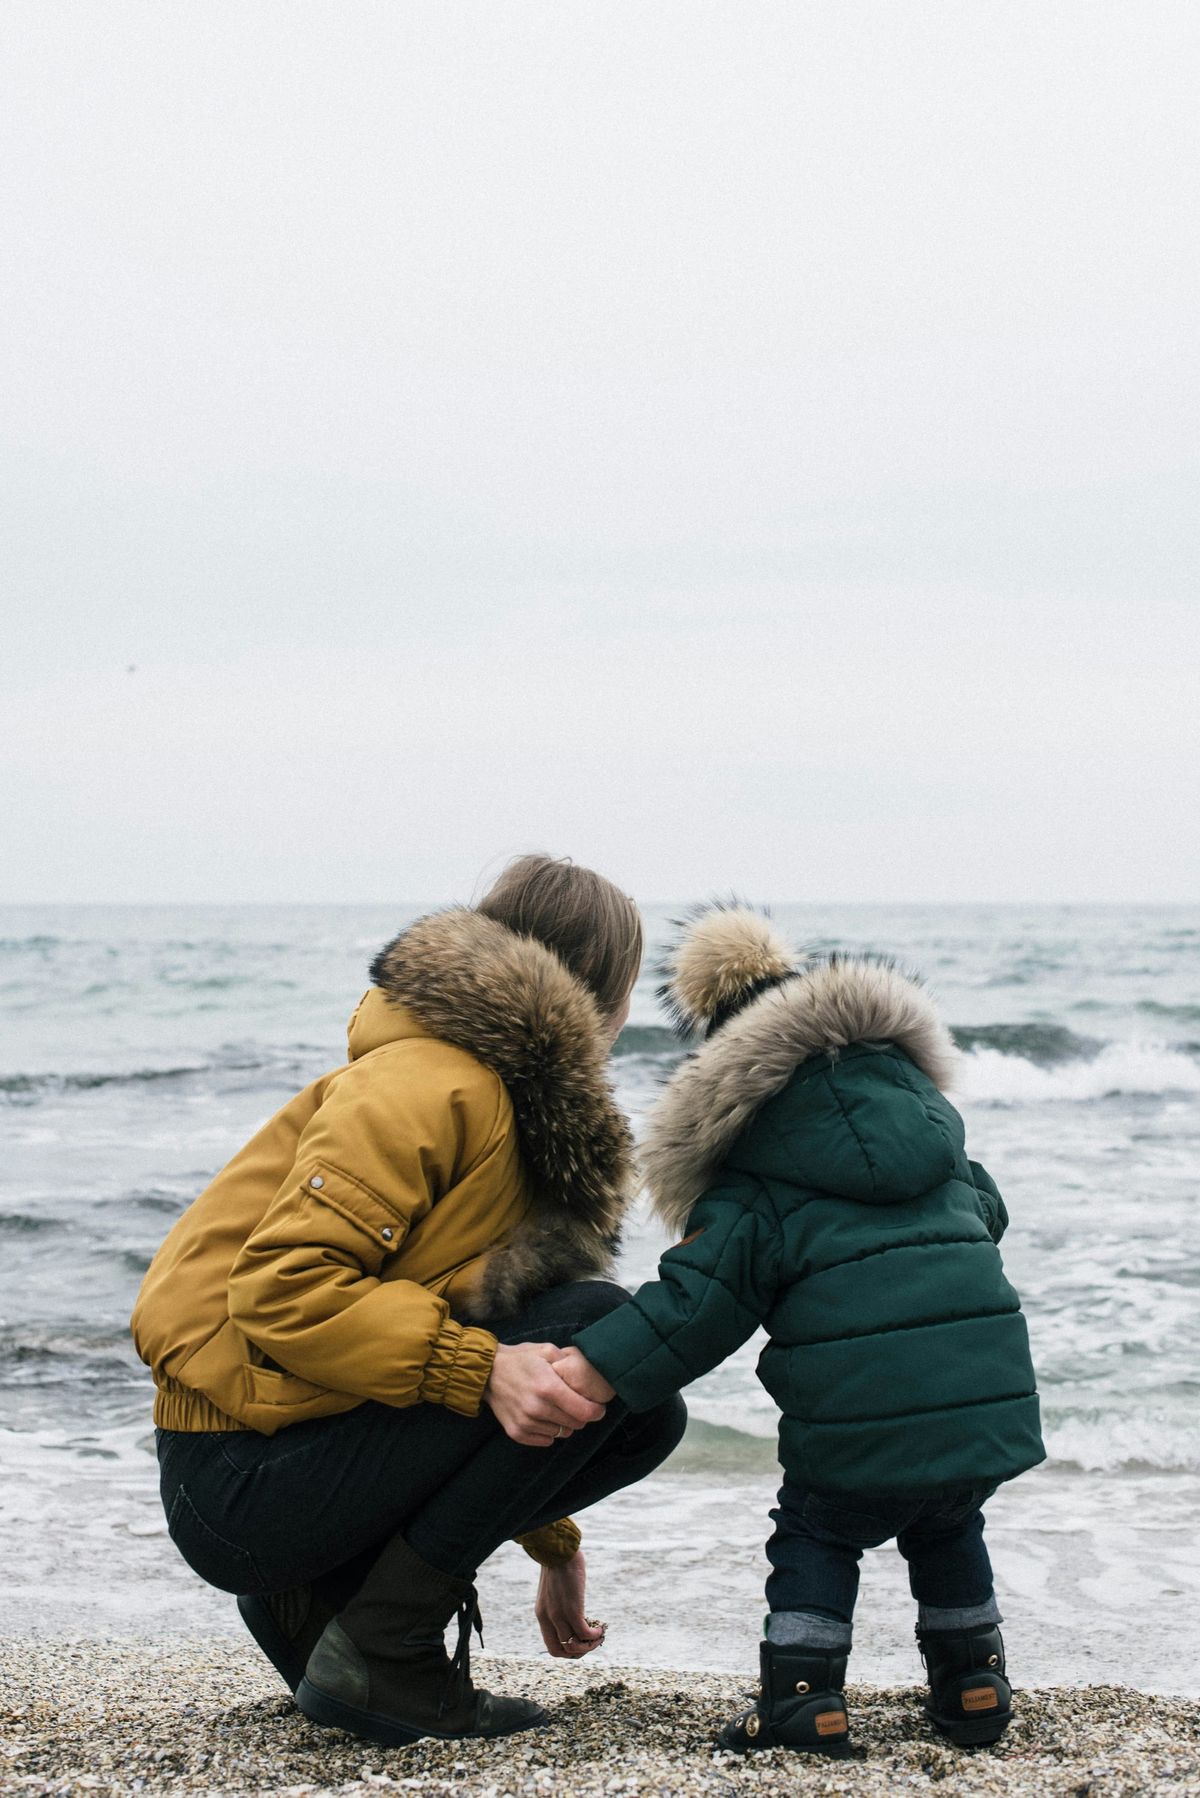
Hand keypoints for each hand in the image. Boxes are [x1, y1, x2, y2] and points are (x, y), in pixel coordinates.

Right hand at [483, 1341, 606, 1446]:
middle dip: (581, 1416)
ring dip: (564, 1423)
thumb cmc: (520, 1359)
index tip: (598, 1407)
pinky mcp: (516, 1432)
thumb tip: (588, 1372)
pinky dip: (549, 1431)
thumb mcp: (546, 1350)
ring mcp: (526, 1422)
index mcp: (548, 1387)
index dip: (597, 1411)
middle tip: (576, 1404)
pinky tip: (543, 1417)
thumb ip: (568, 1362)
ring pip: (561, 1433)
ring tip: (556, 1408)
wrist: (487, 1372)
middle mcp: (538, 1408)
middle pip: (576, 1424)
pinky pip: (545, 1440)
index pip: (585, 1411)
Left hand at [535, 1551, 605, 1659]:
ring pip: (574, 1646)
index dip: (568, 1651)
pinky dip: (595, 1635)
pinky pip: (584, 1633)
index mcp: (542, 1615)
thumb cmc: (558, 1565)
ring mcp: (559, 1615)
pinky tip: (601, 1628)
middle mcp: (548, 1619)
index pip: (552, 1647)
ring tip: (599, 1636)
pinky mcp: (572, 1609)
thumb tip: (572, 1614)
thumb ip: (557, 1604)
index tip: (581, 1643)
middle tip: (592, 1643)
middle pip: (562, 1652)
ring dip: (590, 1646)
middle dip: (580, 1653)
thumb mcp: (552, 1590)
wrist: (559, 1550)